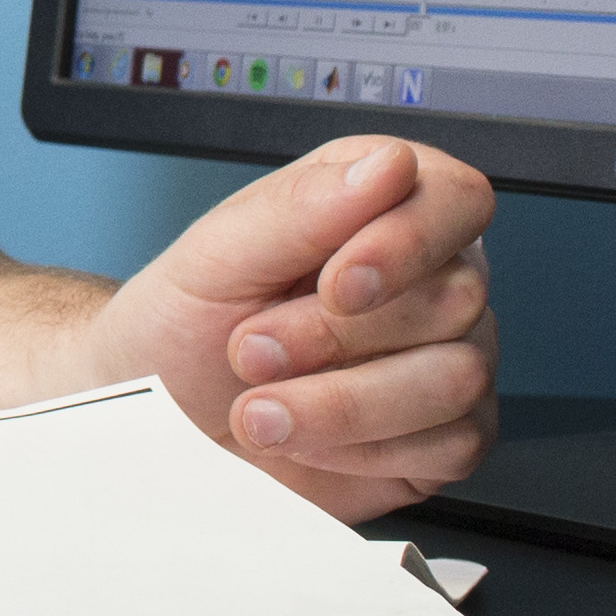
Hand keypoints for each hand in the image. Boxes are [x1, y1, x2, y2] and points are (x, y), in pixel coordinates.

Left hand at [67, 134, 497, 517]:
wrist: (158, 418)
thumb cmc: (184, 322)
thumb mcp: (216, 254)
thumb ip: (302, 207)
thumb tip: (391, 165)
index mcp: (380, 206)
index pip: (458, 199)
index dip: (409, 243)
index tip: (337, 285)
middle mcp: (430, 279)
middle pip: (456, 298)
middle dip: (335, 336)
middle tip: (252, 349)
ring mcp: (448, 358)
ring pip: (457, 378)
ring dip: (342, 403)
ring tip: (260, 407)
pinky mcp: (446, 436)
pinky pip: (449, 447)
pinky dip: (358, 449)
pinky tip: (305, 436)